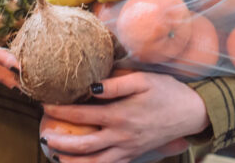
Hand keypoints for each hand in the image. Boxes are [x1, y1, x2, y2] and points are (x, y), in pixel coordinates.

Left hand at [40, 71, 207, 162]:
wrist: (192, 113)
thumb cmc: (167, 91)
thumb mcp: (143, 80)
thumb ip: (115, 84)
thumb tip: (90, 87)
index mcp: (121, 116)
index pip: (82, 116)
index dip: (60, 111)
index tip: (45, 105)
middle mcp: (122, 137)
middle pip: (83, 145)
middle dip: (59, 143)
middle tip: (43, 137)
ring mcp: (128, 149)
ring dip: (72, 161)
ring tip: (55, 156)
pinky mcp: (134, 155)